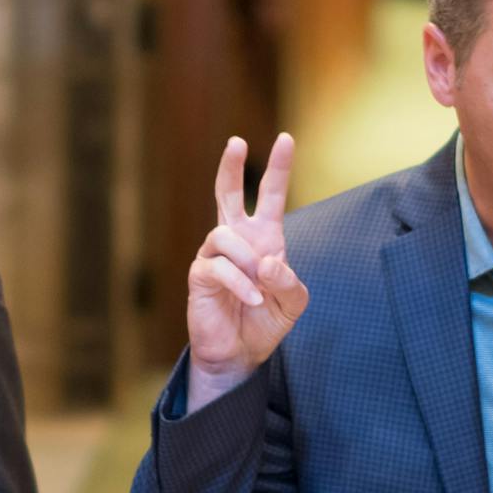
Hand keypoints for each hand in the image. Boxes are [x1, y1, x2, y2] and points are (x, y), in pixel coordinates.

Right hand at [186, 133, 308, 410]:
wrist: (240, 354)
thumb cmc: (265, 323)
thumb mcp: (293, 303)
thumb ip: (289, 280)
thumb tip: (265, 260)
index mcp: (264, 239)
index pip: (270, 196)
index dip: (278, 168)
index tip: (286, 138)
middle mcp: (237, 241)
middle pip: (228, 194)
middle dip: (231, 167)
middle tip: (237, 143)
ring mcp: (214, 256)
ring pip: (224, 234)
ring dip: (246, 260)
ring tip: (259, 290)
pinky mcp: (200, 276)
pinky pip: (218, 267)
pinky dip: (240, 284)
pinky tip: (252, 299)